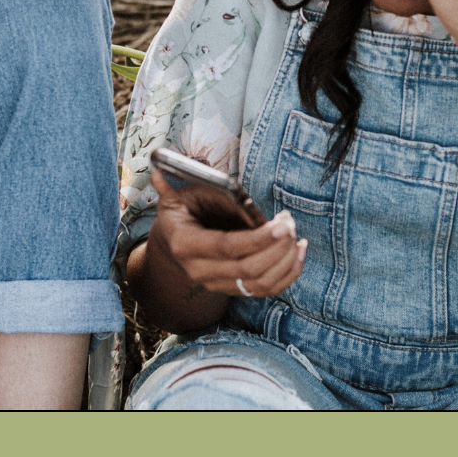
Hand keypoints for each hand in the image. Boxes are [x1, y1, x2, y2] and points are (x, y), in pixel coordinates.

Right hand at [150, 169, 306, 300]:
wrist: (176, 243)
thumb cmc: (182, 212)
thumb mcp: (174, 196)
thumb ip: (170, 183)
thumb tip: (158, 166)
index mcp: (185, 245)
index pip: (226, 247)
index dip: (257, 239)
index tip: (281, 224)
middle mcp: (200, 271)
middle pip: (247, 269)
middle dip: (276, 246)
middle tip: (289, 222)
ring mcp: (217, 284)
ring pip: (260, 283)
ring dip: (285, 260)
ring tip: (294, 233)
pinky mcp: (234, 290)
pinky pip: (267, 290)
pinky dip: (288, 273)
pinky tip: (298, 251)